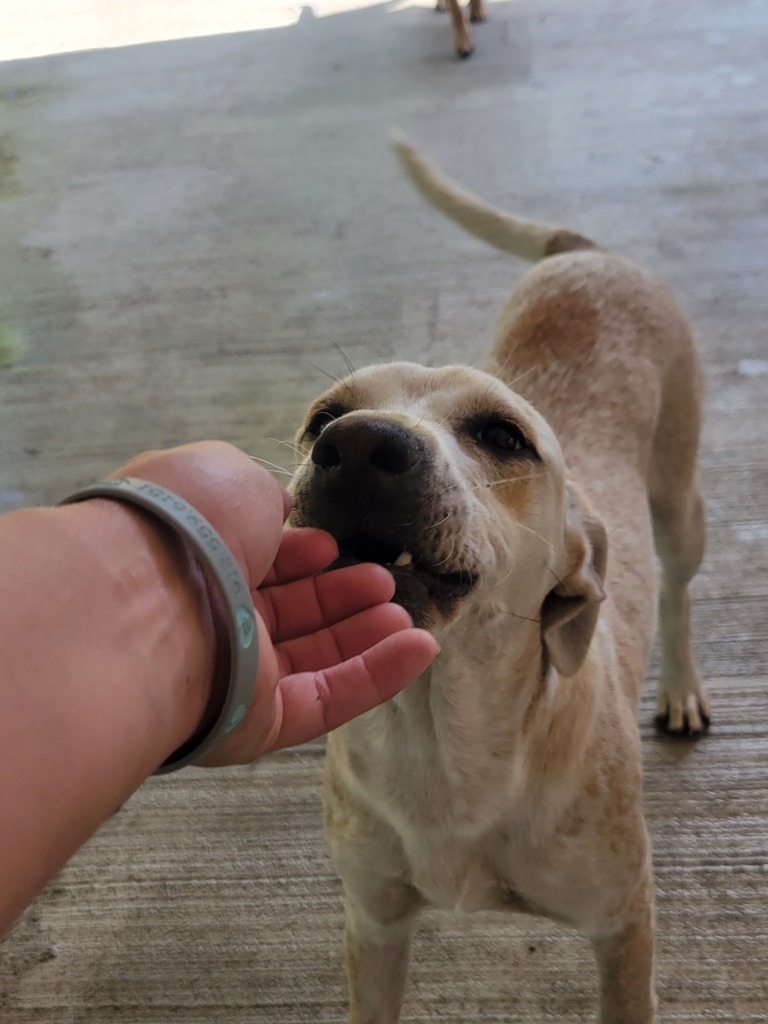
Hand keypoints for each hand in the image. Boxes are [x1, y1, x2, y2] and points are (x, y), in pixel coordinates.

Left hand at [113, 442, 438, 764]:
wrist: (146, 600)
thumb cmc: (184, 523)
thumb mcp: (226, 474)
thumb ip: (259, 493)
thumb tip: (278, 512)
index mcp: (195, 559)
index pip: (256, 564)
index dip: (300, 554)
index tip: (332, 545)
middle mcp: (212, 620)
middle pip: (291, 613)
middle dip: (342, 594)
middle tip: (386, 579)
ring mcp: (236, 676)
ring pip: (315, 658)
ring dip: (368, 635)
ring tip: (406, 614)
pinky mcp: (259, 723)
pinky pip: (329, 699)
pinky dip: (378, 676)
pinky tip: (421, 649)